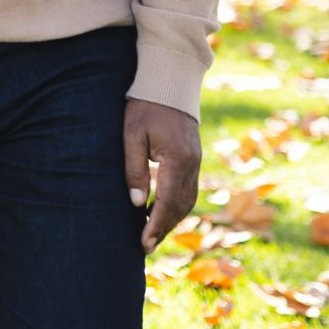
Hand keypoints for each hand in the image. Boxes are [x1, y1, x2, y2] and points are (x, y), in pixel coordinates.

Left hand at [122, 97, 200, 253]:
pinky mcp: (193, 158)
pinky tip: (164, 212)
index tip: (144, 242)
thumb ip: (135, 168)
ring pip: (188, 201)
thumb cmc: (145, 105)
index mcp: (177, 158)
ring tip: (153, 235)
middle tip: (146, 246)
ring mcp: (196, 162)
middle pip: (181, 206)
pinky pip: (189, 190)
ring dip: (172, 220)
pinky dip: (178, 206)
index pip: (168, 201)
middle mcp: (192, 164)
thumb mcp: (132, 134)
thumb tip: (137, 203)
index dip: (156, 224)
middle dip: (164, 228)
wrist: (169, 82)